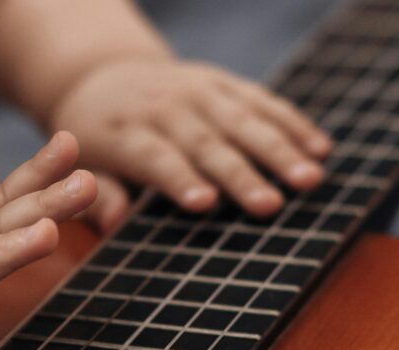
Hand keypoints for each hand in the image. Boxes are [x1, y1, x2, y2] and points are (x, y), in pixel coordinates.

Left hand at [51, 58, 331, 220]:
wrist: (104, 76)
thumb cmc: (94, 138)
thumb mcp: (79, 165)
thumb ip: (97, 194)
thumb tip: (113, 223)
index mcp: (124, 133)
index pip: (155, 156)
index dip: (179, 179)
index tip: (205, 204)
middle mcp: (163, 107)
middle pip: (205, 143)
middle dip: (239, 174)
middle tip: (270, 206)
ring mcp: (196, 90)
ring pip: (241, 119)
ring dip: (278, 149)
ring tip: (310, 179)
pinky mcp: (221, 81)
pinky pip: (260, 99)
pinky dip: (291, 122)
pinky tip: (320, 148)